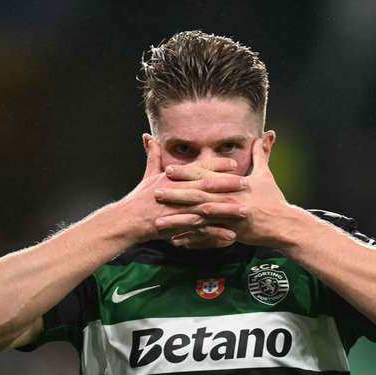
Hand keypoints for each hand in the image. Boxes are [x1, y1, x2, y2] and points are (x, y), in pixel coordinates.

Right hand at [117, 138, 248, 243]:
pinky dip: (216, 233)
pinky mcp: (180, 226)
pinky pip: (202, 230)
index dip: (217, 165)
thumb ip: (153, 156)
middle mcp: (179, 191)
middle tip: (247, 184)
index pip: (199, 168)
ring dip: (228, 210)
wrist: (129, 220)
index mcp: (174, 177)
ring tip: (245, 211)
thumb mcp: (148, 175)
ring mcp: (181, 209)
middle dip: (229, 185)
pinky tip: (231, 235)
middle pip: (209, 186)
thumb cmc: (139, 198)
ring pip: (209, 208)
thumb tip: (149, 138)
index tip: (233, 163)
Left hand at [154, 138, 297, 248]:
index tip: (168, 169)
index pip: (206, 175)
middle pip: (197, 195)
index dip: (186, 172)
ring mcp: (228, 217)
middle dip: (175, 193)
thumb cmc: (273, 199)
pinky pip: (207, 237)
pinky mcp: (231, 233)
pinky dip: (191, 240)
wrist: (283, 224)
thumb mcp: (266, 175)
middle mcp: (228, 199)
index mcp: (233, 184)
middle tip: (155, 191)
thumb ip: (262, 155)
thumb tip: (266, 135)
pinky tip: (176, 241)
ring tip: (159, 221)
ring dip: (178, 219)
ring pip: (198, 218)